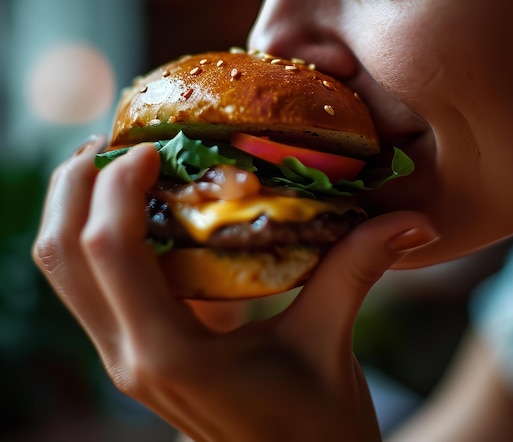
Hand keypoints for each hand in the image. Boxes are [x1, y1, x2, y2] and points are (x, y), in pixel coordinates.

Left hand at [33, 138, 437, 441]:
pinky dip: (95, 237)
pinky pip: (88, 286)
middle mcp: (129, 356)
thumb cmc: (313, 429)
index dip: (117, 185)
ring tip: (115, 163)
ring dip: (75, 208)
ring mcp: (123, 358)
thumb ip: (360, 269)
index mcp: (172, 352)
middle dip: (74, 185)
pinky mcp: (133, 354)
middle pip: (60, 255)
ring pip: (62, 272)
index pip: (111, 251)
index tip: (154, 145)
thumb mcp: (332, 344)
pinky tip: (137, 209)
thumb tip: (415, 219)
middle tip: (117, 136)